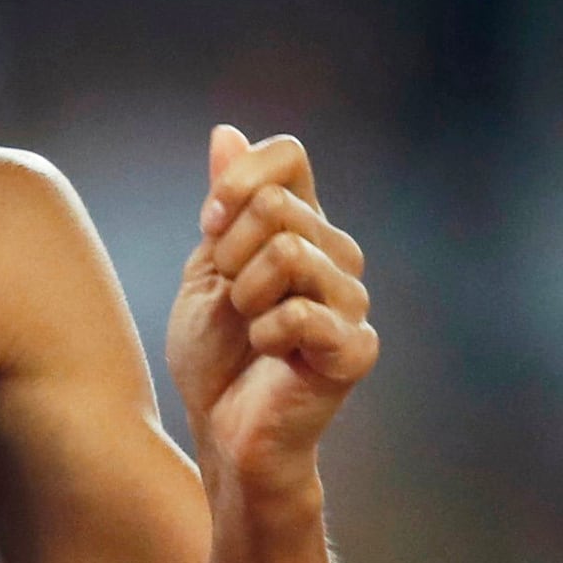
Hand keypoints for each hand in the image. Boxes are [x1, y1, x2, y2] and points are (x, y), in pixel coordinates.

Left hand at [168, 125, 378, 484]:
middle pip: (275, 205)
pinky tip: (270, 355)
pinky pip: (299, 313)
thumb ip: (224, 205)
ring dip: (245, 297)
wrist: (224, 430)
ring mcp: (351, 300)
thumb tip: (226, 132)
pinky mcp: (355, 348)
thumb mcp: (207, 267)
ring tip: (250, 328)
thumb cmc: (216, 354)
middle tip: (231, 300)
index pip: (288, 156)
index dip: (238, 181)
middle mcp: (337, 253)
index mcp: (304, 225)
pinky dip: (264, 335)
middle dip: (229, 254)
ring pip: (288, 253)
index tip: (210, 226)